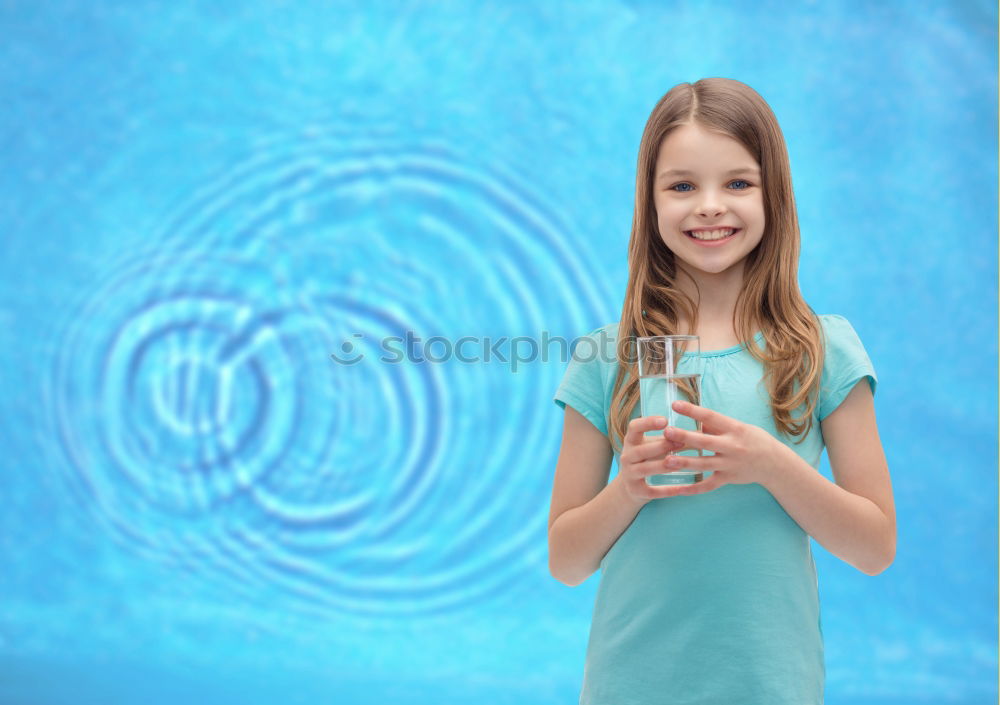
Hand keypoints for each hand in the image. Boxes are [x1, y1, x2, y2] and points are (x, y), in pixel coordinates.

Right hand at [614, 415, 693, 505]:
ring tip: (680, 463)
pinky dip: (665, 490)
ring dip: (663, 466)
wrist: (632, 486)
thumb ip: (673, 438)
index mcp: (631, 440)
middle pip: (641, 450)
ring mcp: (629, 474)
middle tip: (680, 442)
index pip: (634, 427)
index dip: (648, 423)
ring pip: (645, 469)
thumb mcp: (656, 445)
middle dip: (661, 446)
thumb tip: (704, 430)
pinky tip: (680, 489)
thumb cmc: (649, 459)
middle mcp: (627, 456)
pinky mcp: (636, 491)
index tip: (665, 420)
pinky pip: (651, 491)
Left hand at [660, 400, 785, 493]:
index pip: (711, 417)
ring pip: (704, 464)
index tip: (675, 405)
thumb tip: (697, 419)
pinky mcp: (728, 479)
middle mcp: (732, 446)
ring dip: (684, 463)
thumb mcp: (739, 427)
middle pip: (705, 441)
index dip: (692, 411)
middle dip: (685, 437)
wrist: (774, 463)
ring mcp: (729, 464)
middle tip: (666, 432)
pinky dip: (694, 489)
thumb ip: (717, 425)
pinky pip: (708, 485)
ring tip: (666, 461)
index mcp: (734, 429)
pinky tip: (678, 490)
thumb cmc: (754, 440)